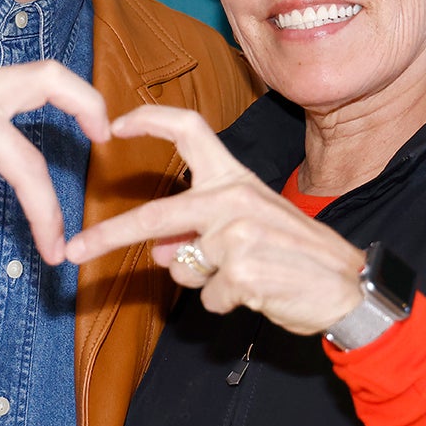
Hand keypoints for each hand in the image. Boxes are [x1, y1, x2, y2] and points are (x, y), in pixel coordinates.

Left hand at [62, 105, 364, 335]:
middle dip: (109, 236)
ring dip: (206, 282)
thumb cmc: (297, 256)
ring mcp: (239, 235)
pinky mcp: (244, 272)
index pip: (189, 130)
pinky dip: (226, 303)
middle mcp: (235, 198)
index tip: (113, 128)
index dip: (148, 122)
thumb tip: (156, 250)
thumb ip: (200, 234)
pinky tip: (259, 293)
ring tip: (249, 277)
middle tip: (76, 250)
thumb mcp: (250, 232)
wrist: (349, 287)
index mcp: (236, 179)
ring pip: (186, 269)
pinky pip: (208, 297)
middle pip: (156, 215)